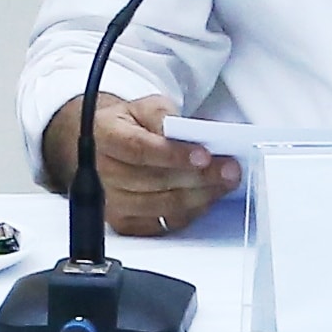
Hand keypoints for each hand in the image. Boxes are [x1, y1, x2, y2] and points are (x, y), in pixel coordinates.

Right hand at [72, 93, 238, 237]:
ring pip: (162, 205)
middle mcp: (103, 172)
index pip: (138, 149)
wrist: (108, 145)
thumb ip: (163, 115)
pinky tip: (205, 198)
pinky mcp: (124, 222)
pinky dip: (189, 213)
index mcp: (104, 136)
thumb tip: (186, 131)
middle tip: (229, 170)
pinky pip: (162, 224)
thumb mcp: (144, 107)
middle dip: (199, 177)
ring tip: (224, 184)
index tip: (204, 156)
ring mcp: (111, 201)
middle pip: (154, 181)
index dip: (173, 154)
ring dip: (200, 196)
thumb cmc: (130, 126)